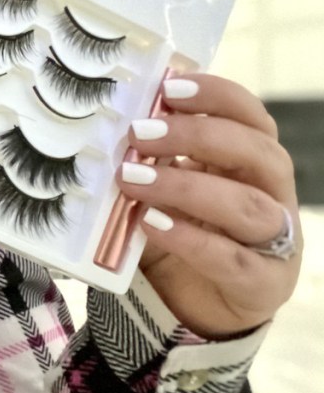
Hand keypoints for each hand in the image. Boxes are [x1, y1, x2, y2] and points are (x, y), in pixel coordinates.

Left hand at [119, 74, 300, 338]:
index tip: (169, 87)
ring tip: (134, 180)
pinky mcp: (263, 284)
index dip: (216, 96)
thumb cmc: (181, 230)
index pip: (250, 116)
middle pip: (257, 153)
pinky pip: (233, 259)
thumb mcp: (166, 186)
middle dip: (198, 136)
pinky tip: (151, 224)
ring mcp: (275, 242)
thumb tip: (116, 118)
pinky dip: (190, 239)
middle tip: (140, 133)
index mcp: (252, 161)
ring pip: (249, 206)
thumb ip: (155, 156)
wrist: (192, 305)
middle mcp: (273, 195)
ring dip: (186, 187)